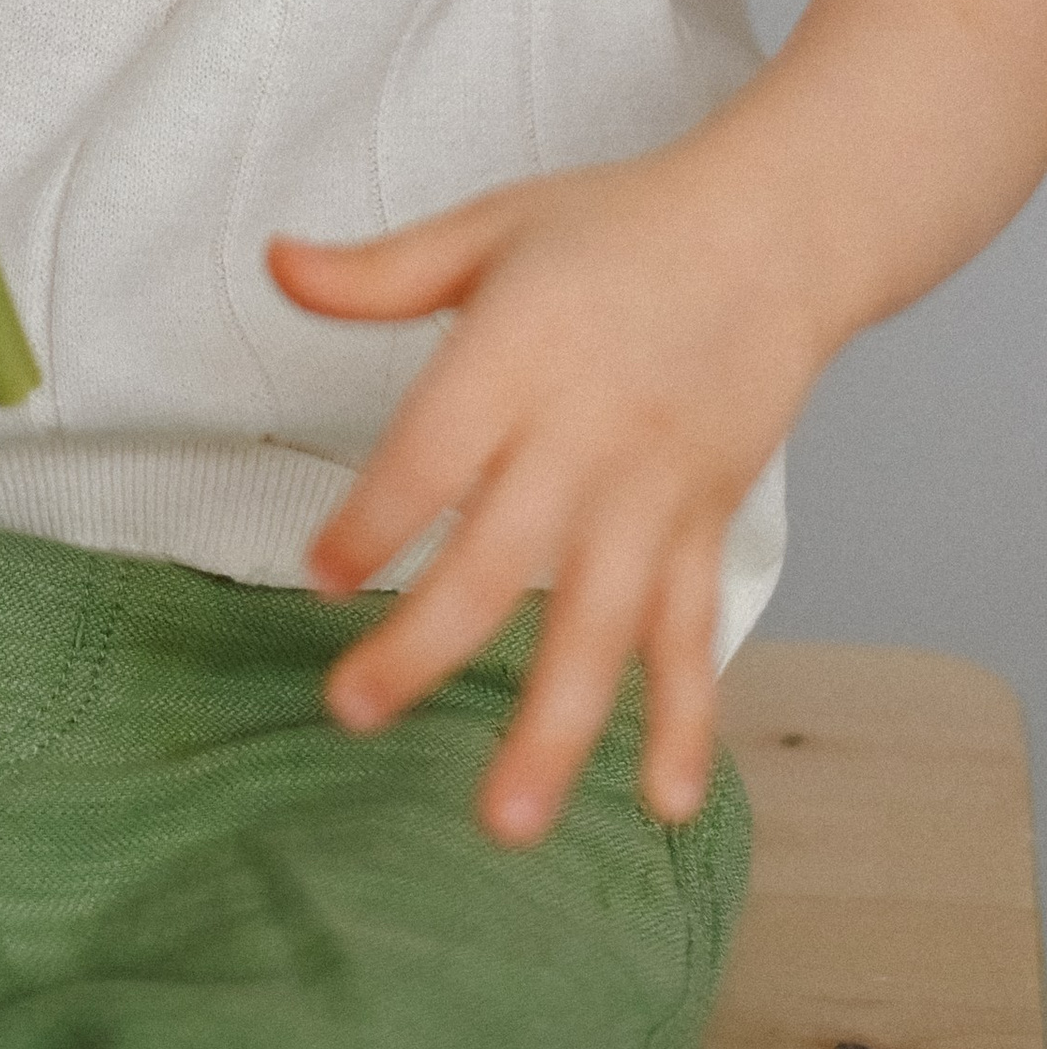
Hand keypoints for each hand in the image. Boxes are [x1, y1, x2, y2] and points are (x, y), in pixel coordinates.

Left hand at [269, 149, 831, 844]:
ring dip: (555, 727)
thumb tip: (276, 261)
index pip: (430, 456)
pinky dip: (683, 719)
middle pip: (500, 560)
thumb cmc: (614, 228)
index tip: (318, 576)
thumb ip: (380, 270)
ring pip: (601, 626)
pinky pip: (692, 634)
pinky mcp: (706, 526)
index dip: (371, 520)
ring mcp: (654, 495)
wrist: (772, 233)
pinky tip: (659, 802)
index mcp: (519, 356)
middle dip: (426, 645)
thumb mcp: (490, 228)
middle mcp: (586, 438)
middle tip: (351, 713)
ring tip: (504, 821)